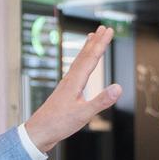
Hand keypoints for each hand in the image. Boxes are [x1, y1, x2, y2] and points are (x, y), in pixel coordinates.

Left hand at [23, 27, 122, 152]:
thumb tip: (119, 87)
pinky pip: (75, 70)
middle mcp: (70, 79)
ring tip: (91, 38)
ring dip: (87, 49)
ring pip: (79, 61)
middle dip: (95, 41)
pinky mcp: (64, 92)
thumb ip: (102, 101)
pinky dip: (81, 62)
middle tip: (103, 28)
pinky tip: (81, 66)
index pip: (91, 58)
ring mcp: (66, 85)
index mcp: (75, 82)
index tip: (109, 30)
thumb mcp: (84, 114)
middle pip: (84, 56)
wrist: (39, 132)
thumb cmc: (59, 124)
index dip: (102, 43)